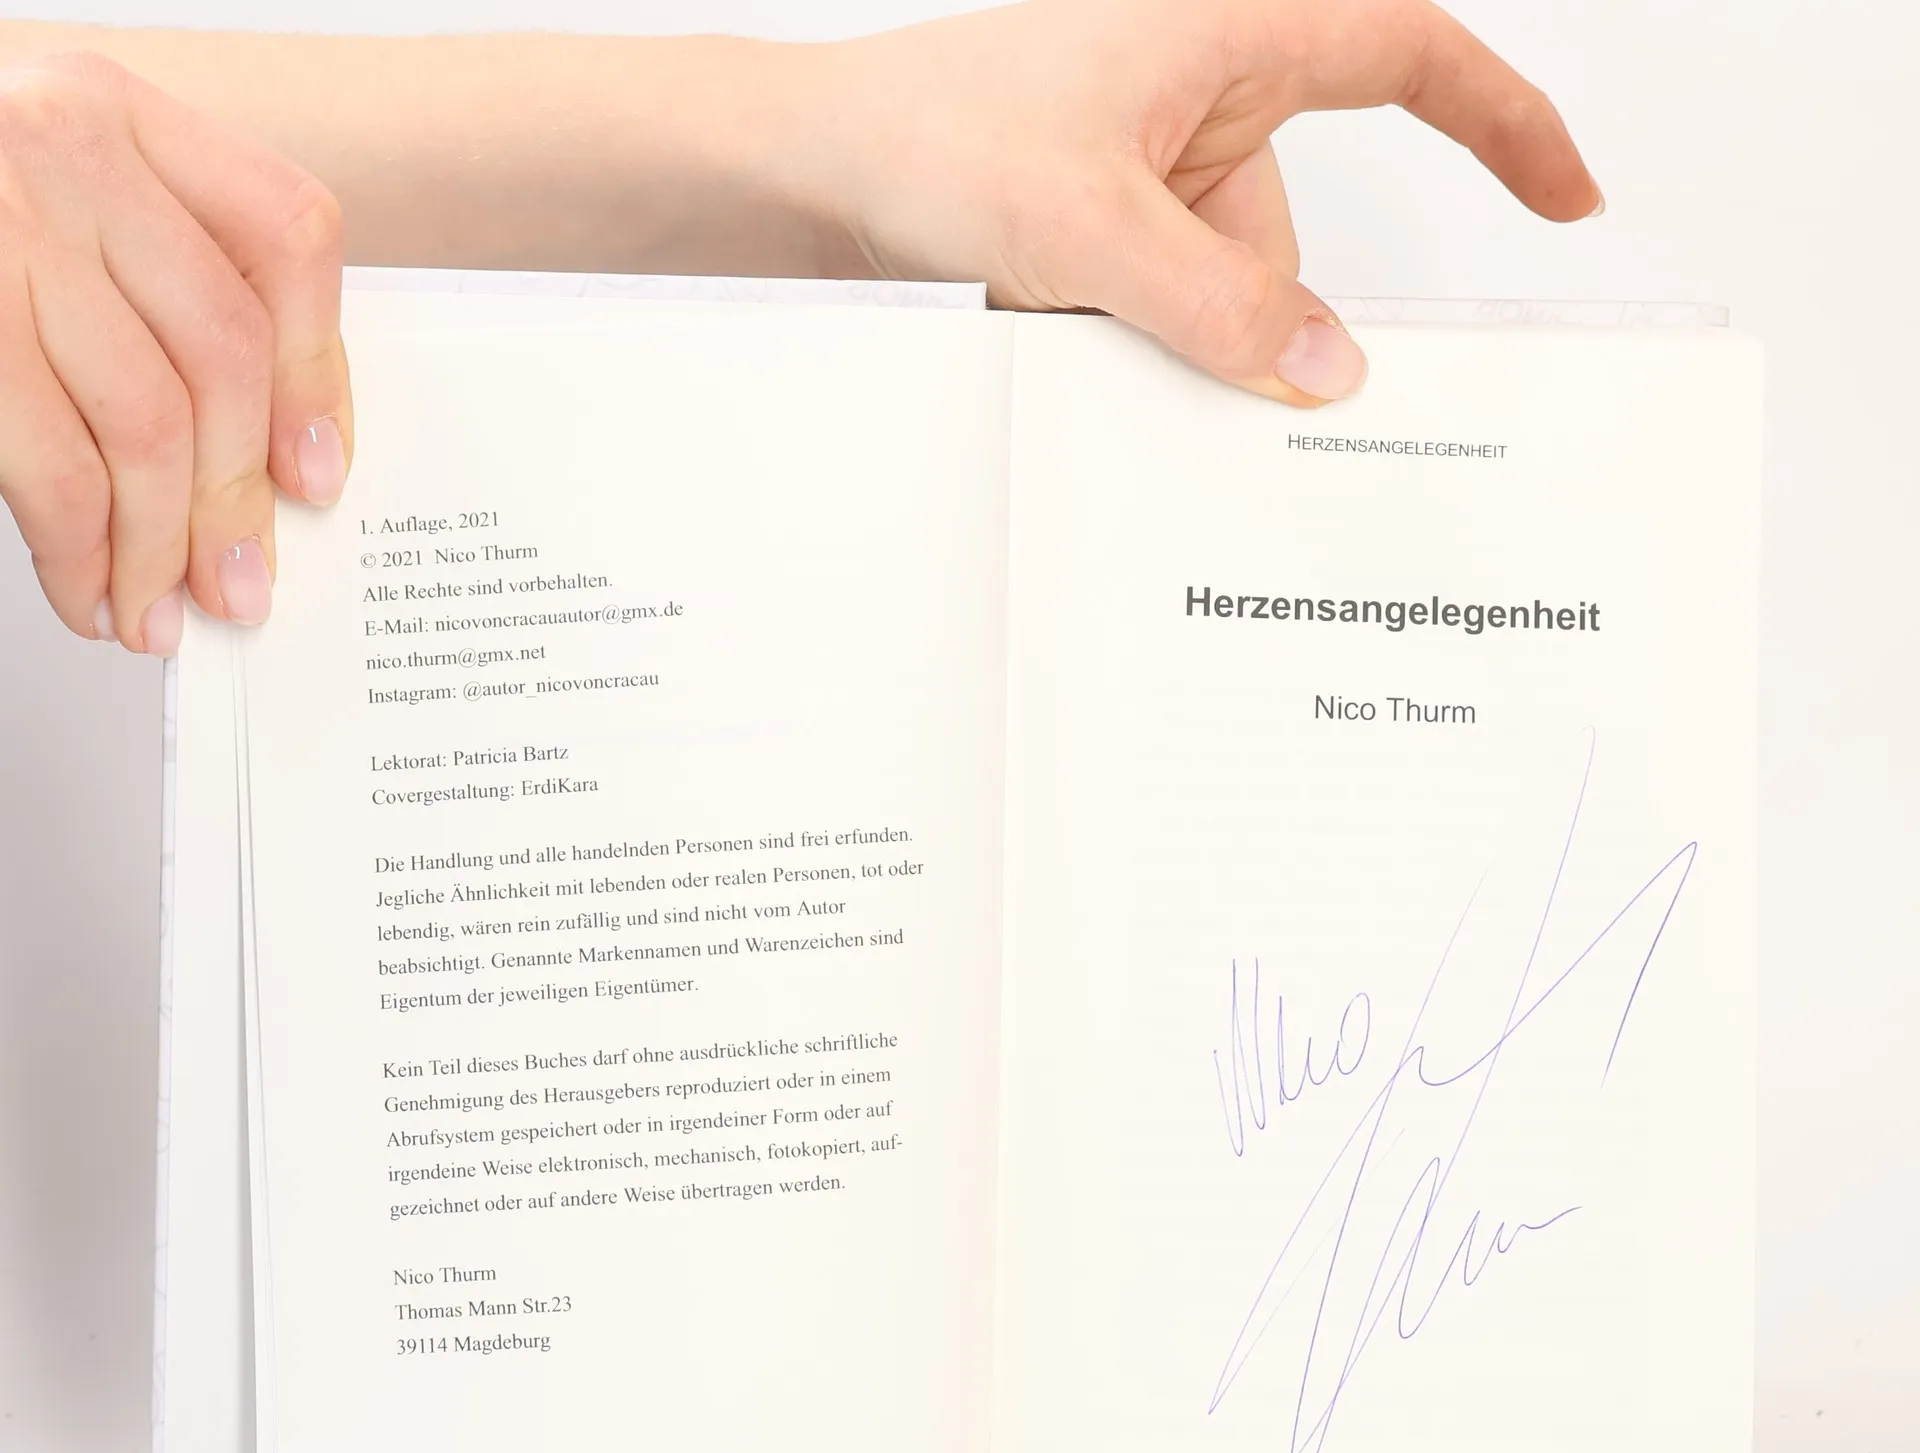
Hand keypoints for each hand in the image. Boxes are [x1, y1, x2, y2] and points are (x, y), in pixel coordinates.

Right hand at [0, 50, 350, 654]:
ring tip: (156, 611)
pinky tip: (89, 590)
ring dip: (160, 547)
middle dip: (238, 498)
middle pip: (225, 351)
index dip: (318, 371)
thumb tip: (271, 465)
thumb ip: (164, 285)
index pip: (285, 234)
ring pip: (147, 422)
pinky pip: (54, 464)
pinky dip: (82, 552)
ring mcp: (1, 223)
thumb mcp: (66, 205)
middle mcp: (65, 147)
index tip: (317, 475)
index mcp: (122, 111)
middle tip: (237, 588)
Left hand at [796, 0, 1601, 403]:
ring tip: (1066, 325)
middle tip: (1166, 353)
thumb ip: (1219, 306)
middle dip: (1245, 319)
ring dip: (1169, 342)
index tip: (1566, 196)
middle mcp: (1201, 99)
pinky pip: (1166, 313)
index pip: (1409, 57)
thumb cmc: (926, 138)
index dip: (1504, 122)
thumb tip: (1328, 369)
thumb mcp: (1089, 229)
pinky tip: (1057, 337)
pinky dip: (1133, 344)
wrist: (807, 174)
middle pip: (1291, 244)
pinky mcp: (1108, 230)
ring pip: (1224, 299)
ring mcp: (1152, 173)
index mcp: (1227, 33)